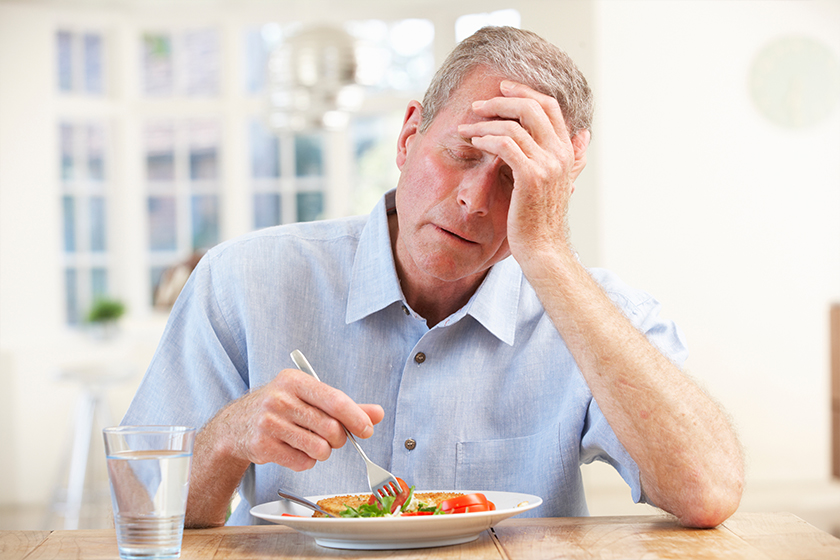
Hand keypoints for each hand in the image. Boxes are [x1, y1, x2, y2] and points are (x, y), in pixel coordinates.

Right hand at [213, 368, 383, 471]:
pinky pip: (302, 462)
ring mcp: (269, 422)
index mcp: (295, 381)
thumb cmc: (280, 408)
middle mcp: (280, 398)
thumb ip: (344, 406)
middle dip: (339, 439)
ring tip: (310, 443)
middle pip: (330, 428)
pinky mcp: (262, 445)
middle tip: (333, 439)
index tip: (366, 429)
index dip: (356, 417)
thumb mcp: (309, 398)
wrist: (235, 425)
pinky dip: (306, 461)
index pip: (334, 399)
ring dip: (322, 452)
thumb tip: (376, 414)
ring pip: (319, 448)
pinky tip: (294, 450)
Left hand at [457, 80, 589, 266]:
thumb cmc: (543, 219)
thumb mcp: (560, 183)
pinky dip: (486, 140)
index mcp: (566, 151)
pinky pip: (505, 146)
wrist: (543, 250)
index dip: (525, 91)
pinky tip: (474, 143)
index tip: (502, 88)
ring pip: (514, 125)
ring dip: (485, 122)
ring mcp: (547, 165)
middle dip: (502, 100)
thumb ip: (571, 157)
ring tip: (466, 128)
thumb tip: (584, 134)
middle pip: (532, 107)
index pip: (549, 106)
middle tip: (477, 105)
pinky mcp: (530, 177)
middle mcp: (560, 154)